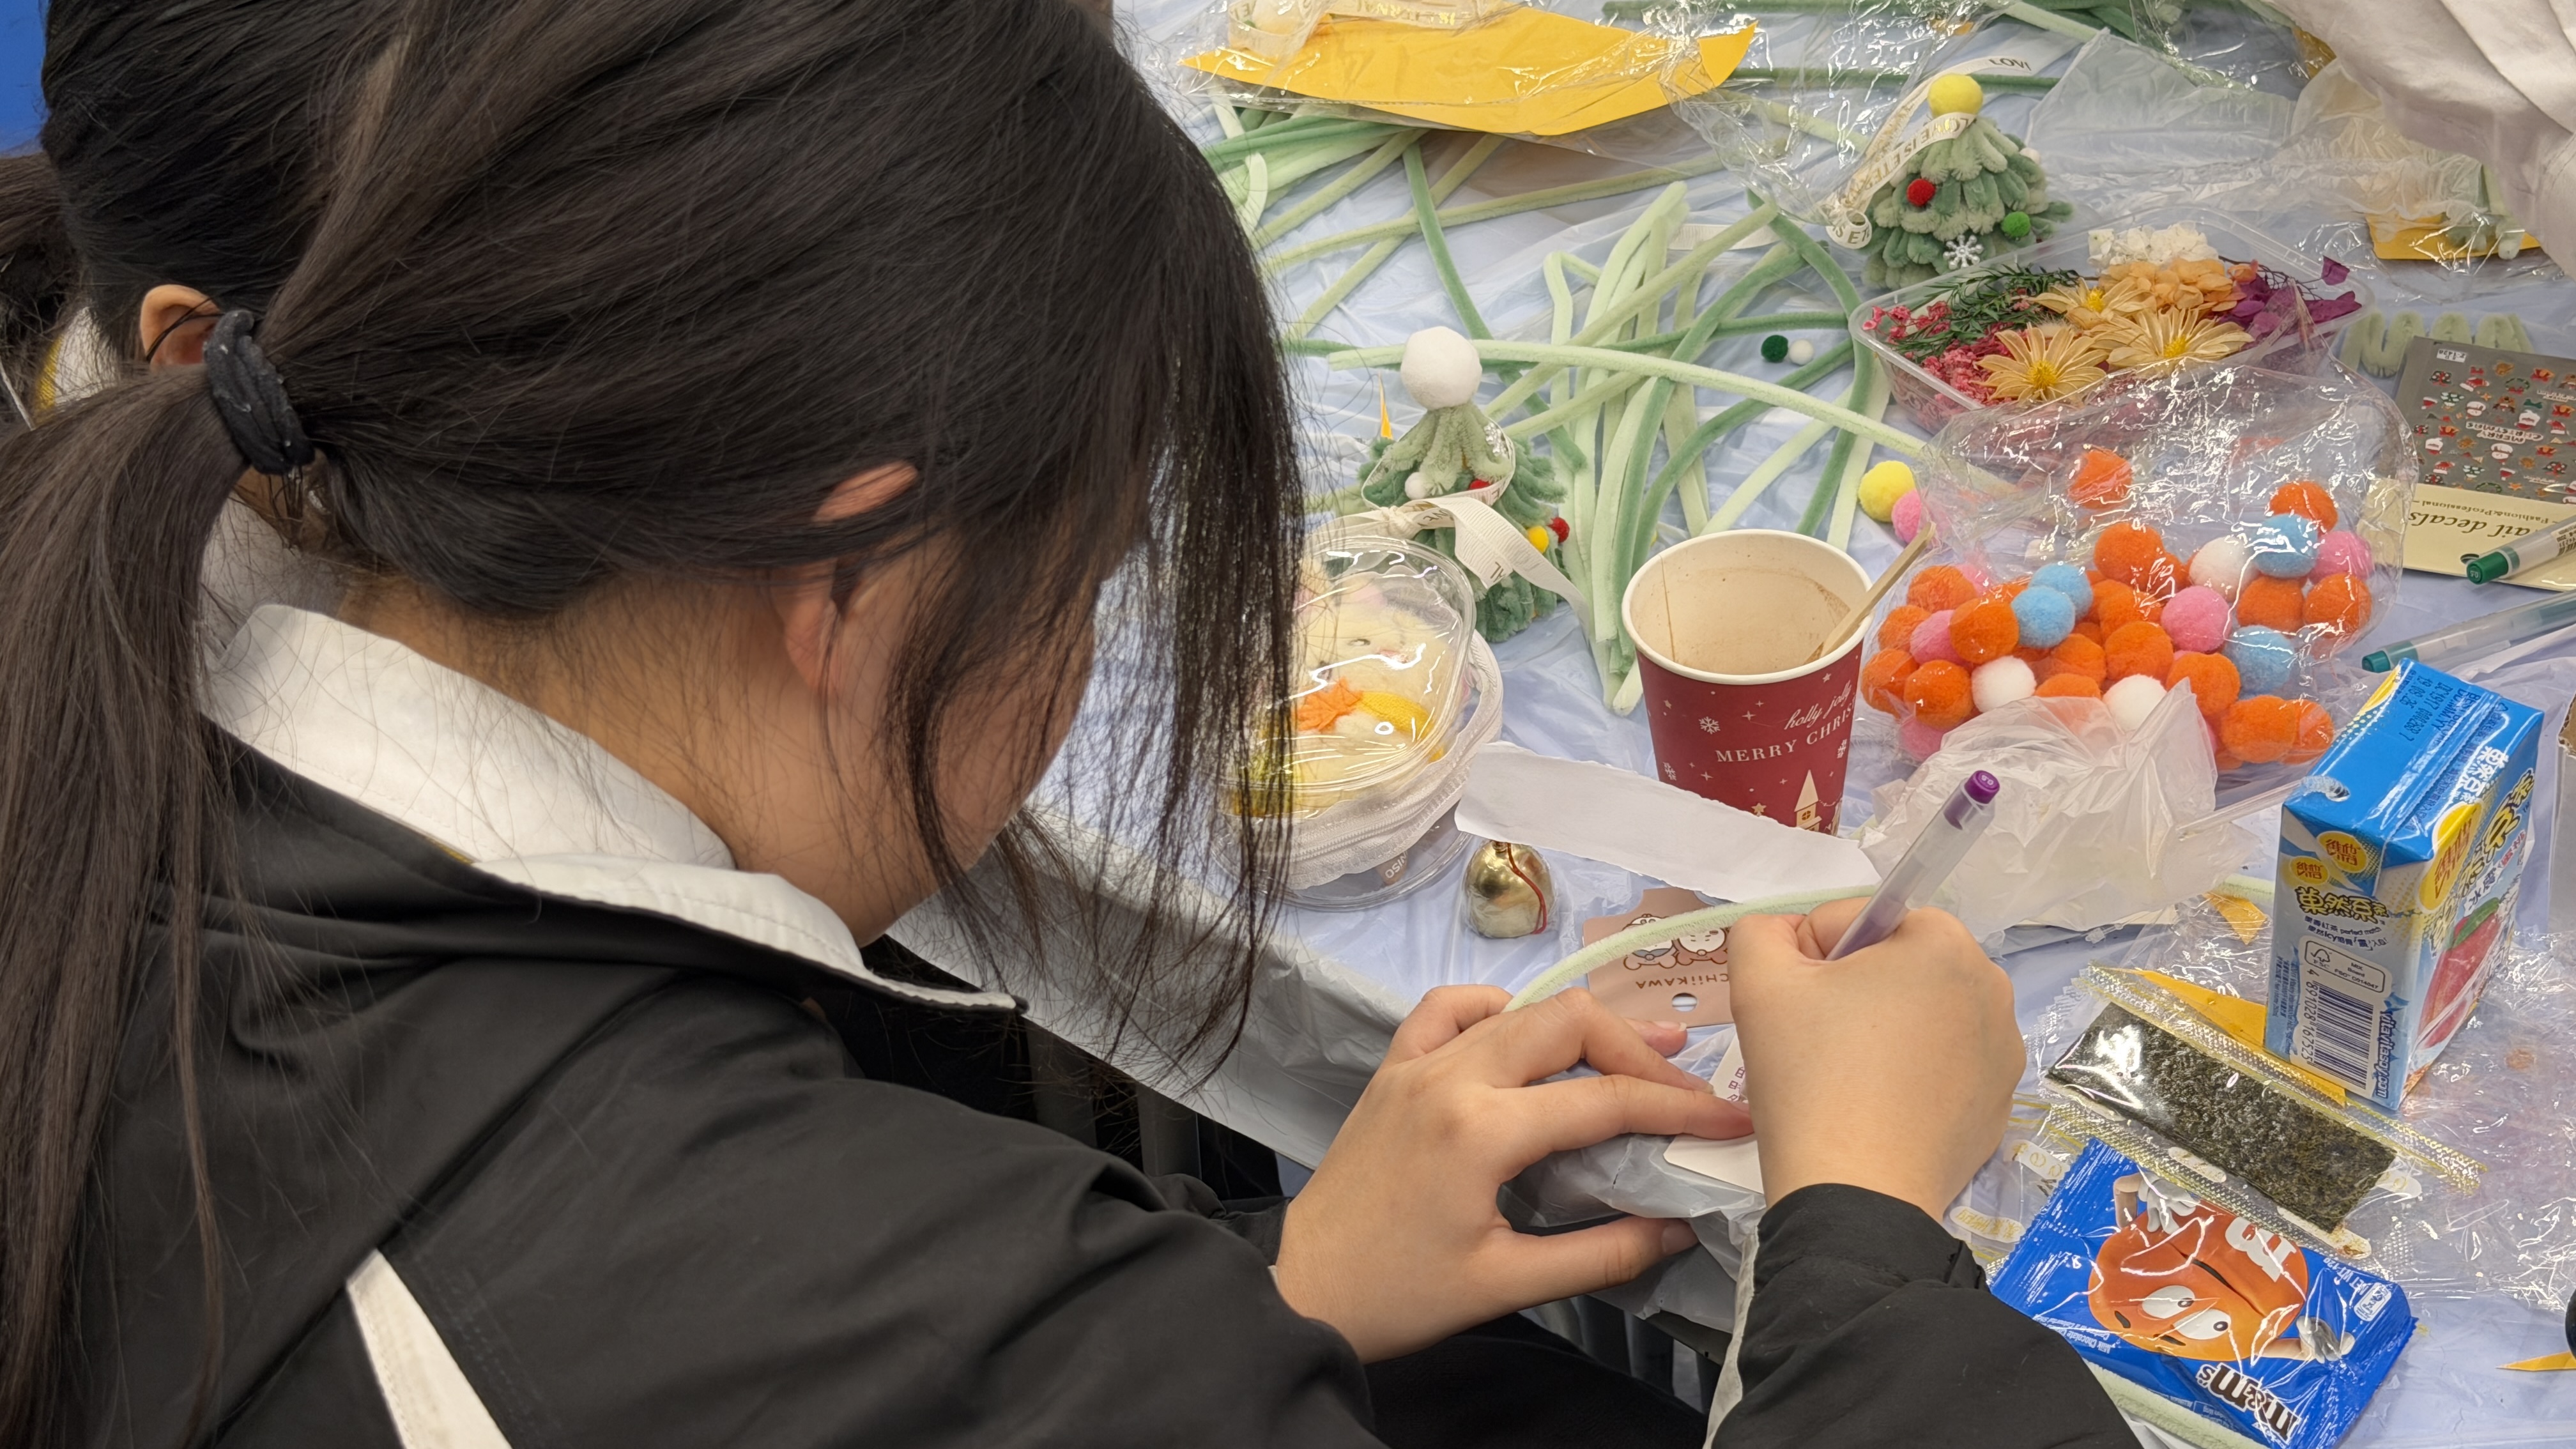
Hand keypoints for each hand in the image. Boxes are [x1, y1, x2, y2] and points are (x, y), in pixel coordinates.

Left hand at [1273, 987, 1749, 1361]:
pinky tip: (1523, 1037)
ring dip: (1581, 1026)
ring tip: (1634, 1051)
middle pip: (1569, 1023)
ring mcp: (1416, 1064)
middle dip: (1638, 1051)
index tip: (1731, 1118)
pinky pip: (1448, 1009)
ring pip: (1519, 1010)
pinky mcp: (1392, 1069)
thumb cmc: (1400, 1295)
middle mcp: (1451, 1076)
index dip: (1679, 1106)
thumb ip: (1601, 1254)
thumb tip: (1678, 1228)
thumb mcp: (1507, 1285)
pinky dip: (1496, 1009)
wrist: (1301, 1288)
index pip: (1605, 1100)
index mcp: (1482, 1129)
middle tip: (1684, 1087)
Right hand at [1726, 901, 2020, 1220]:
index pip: (1858, 921)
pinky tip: (1881, 1109)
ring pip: (1922, 1014)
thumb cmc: (1811, 1075)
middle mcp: (1991, 986)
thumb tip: (1787, 937)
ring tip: (1850, 1079)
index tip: (1799, 1006)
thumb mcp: (1758, 980)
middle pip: (1897, 965)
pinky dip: (1913, 1076)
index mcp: (1943, 942)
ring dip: (1886, 1030)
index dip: (1814, 958)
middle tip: (1819, 1042)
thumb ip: (1763, 932)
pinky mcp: (2000, 1102)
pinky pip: (1945, 1065)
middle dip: (1855, 990)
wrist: (1855, 1194)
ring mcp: (2003, 1049)